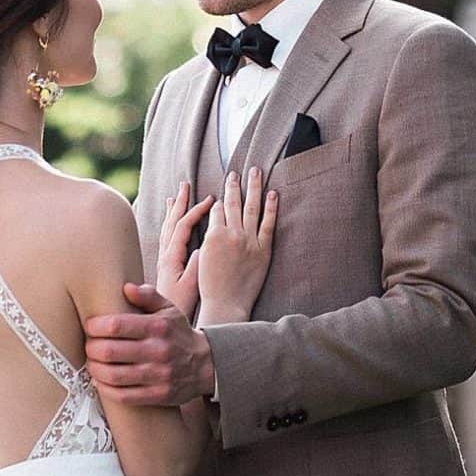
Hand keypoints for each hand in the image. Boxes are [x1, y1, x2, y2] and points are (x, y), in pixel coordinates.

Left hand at [85, 285, 214, 405]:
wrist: (205, 364)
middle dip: (91, 348)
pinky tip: (100, 381)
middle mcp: (158, 351)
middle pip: (110, 351)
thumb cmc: (179, 333)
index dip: (95, 326)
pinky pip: (124, 396)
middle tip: (88, 346)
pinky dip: (106, 389)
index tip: (89, 326)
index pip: (116, 324)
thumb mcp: (169, 309)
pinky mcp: (157, 395)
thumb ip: (148, 295)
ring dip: (95, 369)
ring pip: (114, 375)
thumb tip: (126, 287)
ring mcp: (158, 375)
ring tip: (91, 363)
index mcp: (157, 326)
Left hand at [155, 180, 214, 320]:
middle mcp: (165, 255)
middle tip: (185, 185)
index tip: (210, 199)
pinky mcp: (164, 266)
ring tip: (174, 197)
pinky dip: (170, 224)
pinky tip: (170, 223)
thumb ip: (195, 267)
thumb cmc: (178, 307)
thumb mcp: (191, 287)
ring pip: (167, 228)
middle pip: (171, 222)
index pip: (183, 226)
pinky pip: (167, 237)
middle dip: (180, 203)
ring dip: (172, 211)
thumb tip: (201, 247)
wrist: (160, 324)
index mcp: (172, 256)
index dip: (197, 211)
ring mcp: (163, 260)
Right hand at [197, 167, 277, 324]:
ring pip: (251, 207)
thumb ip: (210, 235)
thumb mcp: (202, 256)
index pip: (218, 209)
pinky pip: (268, 224)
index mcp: (214, 235)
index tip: (223, 191)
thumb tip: (216, 218)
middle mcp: (232, 234)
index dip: (220, 200)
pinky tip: (273, 193)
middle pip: (233, 203)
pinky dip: (271, 207)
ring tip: (255, 171)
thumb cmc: (210, 285)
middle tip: (235, 172)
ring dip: (253, 187)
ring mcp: (249, 240)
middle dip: (234, 185)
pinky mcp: (263, 249)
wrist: (226, 304)